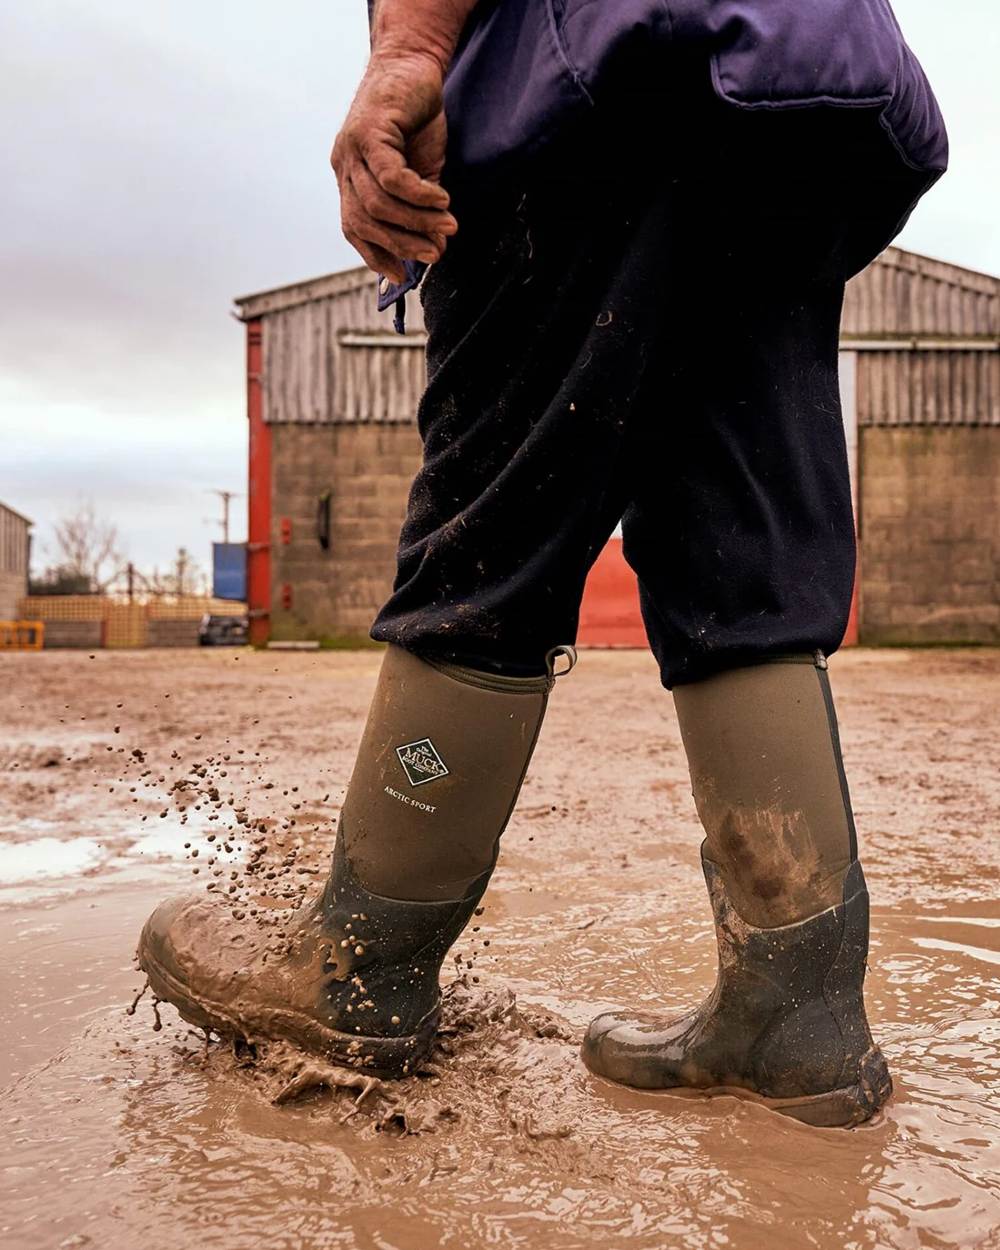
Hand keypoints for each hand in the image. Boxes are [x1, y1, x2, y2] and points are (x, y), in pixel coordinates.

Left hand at [331, 52, 457, 283]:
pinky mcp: (368, 130)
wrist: (414, 65)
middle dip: (402, 244)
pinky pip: (391, 177)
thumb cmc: (417, 120)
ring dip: (416, 221)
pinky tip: (440, 199)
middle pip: (365, 221)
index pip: (354, 229)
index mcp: (350, 179)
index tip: (403, 275)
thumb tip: (437, 249)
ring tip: (447, 225)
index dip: (376, 256)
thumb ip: (423, 210)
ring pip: (378, 203)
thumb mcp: (422, 174)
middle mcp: (344, 165)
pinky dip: (417, 194)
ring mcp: (351, 148)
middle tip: (437, 252)